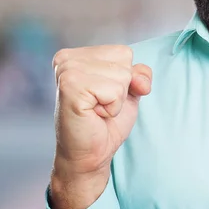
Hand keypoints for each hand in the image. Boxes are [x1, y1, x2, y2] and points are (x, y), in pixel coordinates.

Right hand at [50, 45, 151, 208]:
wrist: (89, 156)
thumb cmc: (105, 123)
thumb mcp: (128, 92)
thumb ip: (138, 75)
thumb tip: (141, 81)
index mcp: (77, 55)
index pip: (124, 52)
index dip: (125, 78)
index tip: (104, 96)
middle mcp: (68, 59)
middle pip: (124, 60)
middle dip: (121, 88)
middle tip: (99, 106)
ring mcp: (67, 71)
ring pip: (121, 75)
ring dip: (116, 99)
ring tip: (96, 110)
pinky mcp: (70, 87)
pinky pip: (114, 90)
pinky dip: (112, 107)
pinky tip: (94, 114)